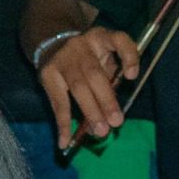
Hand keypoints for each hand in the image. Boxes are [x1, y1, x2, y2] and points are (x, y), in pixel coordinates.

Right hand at [40, 25, 140, 150]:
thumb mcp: (102, 59)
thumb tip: (112, 118)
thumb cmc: (87, 58)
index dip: (128, 56)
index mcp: (102, 38)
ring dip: (90, 111)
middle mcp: (82, 44)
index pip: (119, 40)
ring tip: (100, 132)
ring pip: (78, 86)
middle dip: (106, 99)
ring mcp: (63, 58)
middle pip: (95, 72)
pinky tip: (65, 140)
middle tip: (116, 122)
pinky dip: (63, 123)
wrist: (52, 43)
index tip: (131, 76)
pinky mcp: (48, 72)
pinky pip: (58, 101)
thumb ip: (111, 80)